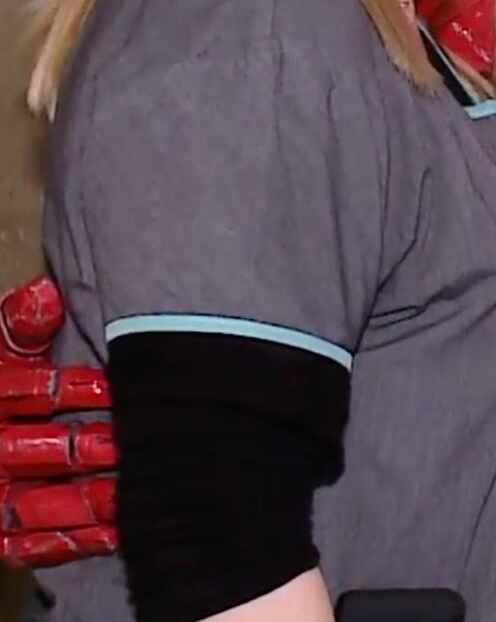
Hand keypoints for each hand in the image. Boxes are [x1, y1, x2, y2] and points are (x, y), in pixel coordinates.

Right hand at [0, 275, 117, 566]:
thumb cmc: (10, 385)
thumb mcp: (9, 351)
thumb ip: (22, 326)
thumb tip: (45, 295)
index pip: (25, 391)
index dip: (71, 388)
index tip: (117, 386)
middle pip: (37, 451)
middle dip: (85, 448)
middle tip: (132, 444)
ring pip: (38, 503)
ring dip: (87, 500)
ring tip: (136, 492)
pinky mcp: (1, 538)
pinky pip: (31, 547)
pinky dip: (72, 543)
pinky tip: (115, 534)